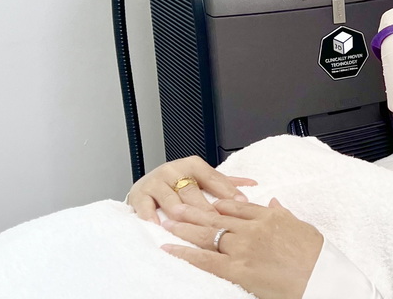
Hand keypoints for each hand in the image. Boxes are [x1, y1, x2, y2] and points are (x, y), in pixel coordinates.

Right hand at [127, 155, 256, 223]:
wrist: (148, 184)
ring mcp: (157, 181)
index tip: (241, 203)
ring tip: (190, 224)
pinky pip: (145, 206)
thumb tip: (253, 184)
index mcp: (194, 165)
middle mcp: (175, 170)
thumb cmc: (179, 183)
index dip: (228, 190)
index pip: (214, 178)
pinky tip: (158, 226)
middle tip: (217, 221)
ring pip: (171, 198)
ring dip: (180, 211)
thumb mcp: (201, 179)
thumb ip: (225, 182)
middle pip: (193, 191)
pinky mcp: (140, 194)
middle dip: (206, 207)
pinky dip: (151, 216)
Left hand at [161, 198, 323, 298]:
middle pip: (217, 218)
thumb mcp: (301, 227)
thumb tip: (273, 203)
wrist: (318, 276)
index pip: (238, 206)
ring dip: (185, 228)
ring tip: (167, 223)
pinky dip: (185, 253)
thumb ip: (283, 214)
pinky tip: (170, 248)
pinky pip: (205, 260)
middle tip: (176, 206)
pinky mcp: (236, 269)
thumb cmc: (315, 255)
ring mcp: (242, 248)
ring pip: (207, 235)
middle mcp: (252, 229)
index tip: (207, 201)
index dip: (219, 204)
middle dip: (194, 212)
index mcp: (269, 217)